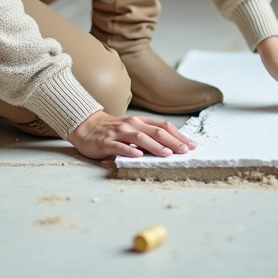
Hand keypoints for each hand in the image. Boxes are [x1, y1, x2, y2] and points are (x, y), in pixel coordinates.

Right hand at [67, 110, 196, 160]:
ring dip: (155, 146)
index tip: (192, 145)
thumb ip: (147, 136)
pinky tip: (138, 155)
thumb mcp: (132, 129)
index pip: (164, 126)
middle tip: (186, 151)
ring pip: (140, 138)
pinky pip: (119, 146)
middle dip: (173, 141)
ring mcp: (118, 132)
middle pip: (156, 131)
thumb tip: (170, 146)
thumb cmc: (112, 130)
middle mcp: (131, 124)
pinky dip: (130, 150)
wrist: (85, 126)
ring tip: (167, 154)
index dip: (179, 135)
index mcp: (140, 121)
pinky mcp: (106, 142)